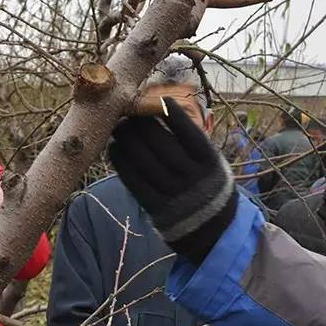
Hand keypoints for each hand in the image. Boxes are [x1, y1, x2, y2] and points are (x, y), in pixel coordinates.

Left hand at [109, 99, 236, 260]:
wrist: (212, 226)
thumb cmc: (206, 181)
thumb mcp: (211, 160)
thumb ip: (193, 138)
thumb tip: (163, 107)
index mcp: (208, 161)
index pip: (188, 131)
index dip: (171, 113)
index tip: (158, 98)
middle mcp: (191, 177)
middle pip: (161, 143)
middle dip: (141, 124)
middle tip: (128, 110)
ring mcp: (173, 193)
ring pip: (144, 161)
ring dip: (127, 140)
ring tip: (118, 126)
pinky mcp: (156, 207)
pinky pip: (134, 181)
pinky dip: (121, 162)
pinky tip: (114, 147)